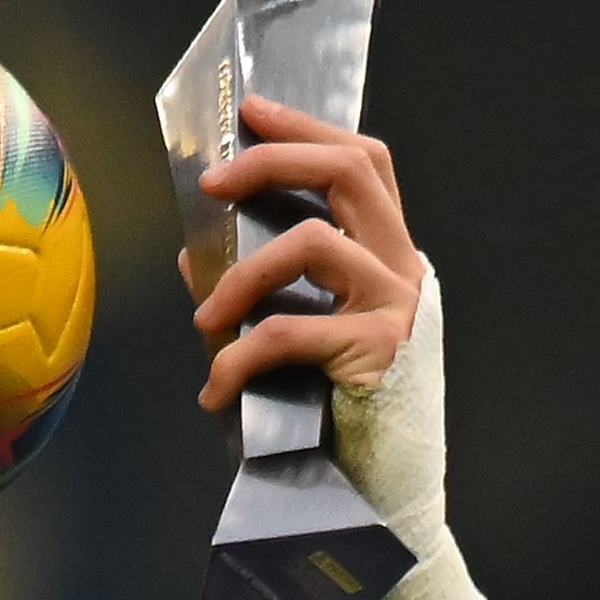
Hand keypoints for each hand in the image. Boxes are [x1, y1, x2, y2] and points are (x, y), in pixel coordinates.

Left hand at [183, 96, 420, 410]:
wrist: (385, 488)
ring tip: (205, 320)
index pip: (362, 162)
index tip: (253, 111)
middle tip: (213, 183)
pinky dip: (240, 357)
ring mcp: (397, 304)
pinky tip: (216, 390)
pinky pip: (291, 330)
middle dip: (273, 162)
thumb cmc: (342, 410)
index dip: (307, 129)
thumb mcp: (300, 333)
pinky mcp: (379, 348)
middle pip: (347, 173)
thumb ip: (259, 288)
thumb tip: (195, 254)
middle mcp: (403, 267)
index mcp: (389, 254)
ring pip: (313, 243)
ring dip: (241, 275)